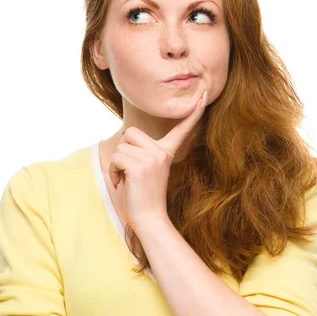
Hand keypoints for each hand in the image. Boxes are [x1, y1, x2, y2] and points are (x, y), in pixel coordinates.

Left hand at [108, 87, 208, 230]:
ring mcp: (152, 158)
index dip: (193, 113)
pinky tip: (121, 183)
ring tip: (126, 179)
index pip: (181, 129)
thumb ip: (144, 152)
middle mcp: (162, 152)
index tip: (202, 97)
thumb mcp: (148, 170)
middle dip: (122, 150)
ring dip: (116, 164)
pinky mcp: (140, 166)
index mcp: (167, 152)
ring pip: (120, 147)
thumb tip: (127, 135)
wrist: (150, 218)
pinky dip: (113, 171)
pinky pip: (117, 157)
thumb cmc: (144, 196)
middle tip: (128, 170)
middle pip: (130, 132)